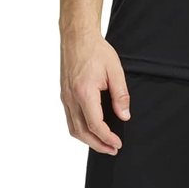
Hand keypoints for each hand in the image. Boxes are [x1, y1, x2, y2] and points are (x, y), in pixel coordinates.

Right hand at [60, 32, 130, 152]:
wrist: (77, 37)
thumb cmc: (96, 51)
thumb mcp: (115, 71)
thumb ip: (120, 95)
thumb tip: (124, 116)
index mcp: (84, 92)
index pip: (95, 124)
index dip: (107, 138)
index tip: (118, 143)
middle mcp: (71, 98)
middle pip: (81, 132)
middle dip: (97, 145)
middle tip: (112, 150)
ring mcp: (65, 97)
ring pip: (73, 128)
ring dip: (88, 140)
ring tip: (103, 144)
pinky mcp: (64, 95)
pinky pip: (70, 119)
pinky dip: (80, 130)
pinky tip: (92, 131)